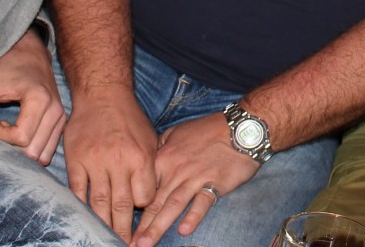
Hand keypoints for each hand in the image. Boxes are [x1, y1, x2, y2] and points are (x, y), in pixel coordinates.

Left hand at [0, 27, 64, 162]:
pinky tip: (22, 133)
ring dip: (24, 152)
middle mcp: (55, 111)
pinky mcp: (61, 122)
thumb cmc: (10, 67)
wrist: (31, 54)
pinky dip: (34, 149)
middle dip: (12, 148)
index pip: (21, 137)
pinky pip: (50, 149)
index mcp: (39, 100)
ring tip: (12, 133)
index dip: (1, 136)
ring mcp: (61, 118)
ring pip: (43, 154)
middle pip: (33, 151)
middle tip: (0, 131)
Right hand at [63, 90, 161, 241]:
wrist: (102, 95)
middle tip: (125, 246)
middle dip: (124, 230)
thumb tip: (153, 196)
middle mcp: (119, 162)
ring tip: (105, 240)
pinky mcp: (76, 161)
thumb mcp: (150, 139)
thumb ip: (151, 167)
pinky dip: (81, 207)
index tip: (143, 223)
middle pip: (121, 205)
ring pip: (99, 203)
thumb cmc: (130, 119)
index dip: (144, 211)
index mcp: (141, 157)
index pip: (145, 196)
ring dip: (103, 225)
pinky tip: (84, 220)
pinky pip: (78, 191)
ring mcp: (95, 163)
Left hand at [132, 113, 257, 246]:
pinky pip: (202, 202)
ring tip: (146, 244)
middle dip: (141, 226)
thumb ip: (161, 145)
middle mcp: (176, 170)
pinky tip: (184, 231)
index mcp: (164, 158)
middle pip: (155, 202)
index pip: (143, 187)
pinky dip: (193, 216)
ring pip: (173, 205)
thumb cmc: (209, 130)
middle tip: (130, 244)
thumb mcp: (178, 131)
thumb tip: (149, 156)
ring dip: (158, 227)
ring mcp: (196, 177)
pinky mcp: (215, 183)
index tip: (123, 224)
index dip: (132, 207)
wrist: (241, 128)